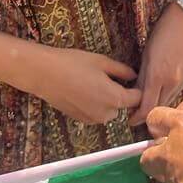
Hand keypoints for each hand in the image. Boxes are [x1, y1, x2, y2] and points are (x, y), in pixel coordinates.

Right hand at [25, 44, 141, 124]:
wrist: (45, 74)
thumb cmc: (74, 64)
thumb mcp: (101, 61)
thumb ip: (121, 71)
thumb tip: (134, 76)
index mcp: (114, 98)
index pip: (136, 99)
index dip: (137, 88)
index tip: (133, 79)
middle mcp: (105, 114)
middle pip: (122, 106)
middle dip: (121, 94)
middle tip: (110, 77)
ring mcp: (91, 119)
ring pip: (109, 111)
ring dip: (108, 101)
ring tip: (95, 82)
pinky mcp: (80, 120)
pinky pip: (95, 114)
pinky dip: (95, 105)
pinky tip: (85, 90)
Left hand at [130, 3, 182, 126]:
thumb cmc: (164, 30)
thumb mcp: (147, 52)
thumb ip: (142, 76)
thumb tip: (135, 92)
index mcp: (158, 75)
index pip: (147, 108)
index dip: (137, 117)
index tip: (129, 119)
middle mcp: (172, 82)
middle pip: (158, 109)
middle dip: (146, 114)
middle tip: (135, 112)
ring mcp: (182, 80)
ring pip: (167, 102)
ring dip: (157, 105)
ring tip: (146, 102)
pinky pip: (175, 93)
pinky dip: (165, 95)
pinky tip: (159, 90)